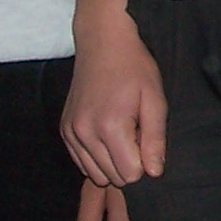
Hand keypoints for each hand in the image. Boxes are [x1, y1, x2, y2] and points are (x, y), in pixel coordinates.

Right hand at [63, 9, 167, 186]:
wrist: (102, 42)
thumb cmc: (134, 68)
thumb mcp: (155, 100)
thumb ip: (155, 139)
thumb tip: (154, 172)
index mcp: (110, 126)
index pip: (130, 175)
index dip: (144, 161)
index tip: (145, 137)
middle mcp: (84, 133)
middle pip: (112, 177)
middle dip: (129, 162)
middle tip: (135, 132)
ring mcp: (71, 132)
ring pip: (95, 174)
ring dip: (112, 162)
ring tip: (122, 132)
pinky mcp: (64, 130)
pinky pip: (81, 162)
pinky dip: (96, 156)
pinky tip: (107, 133)